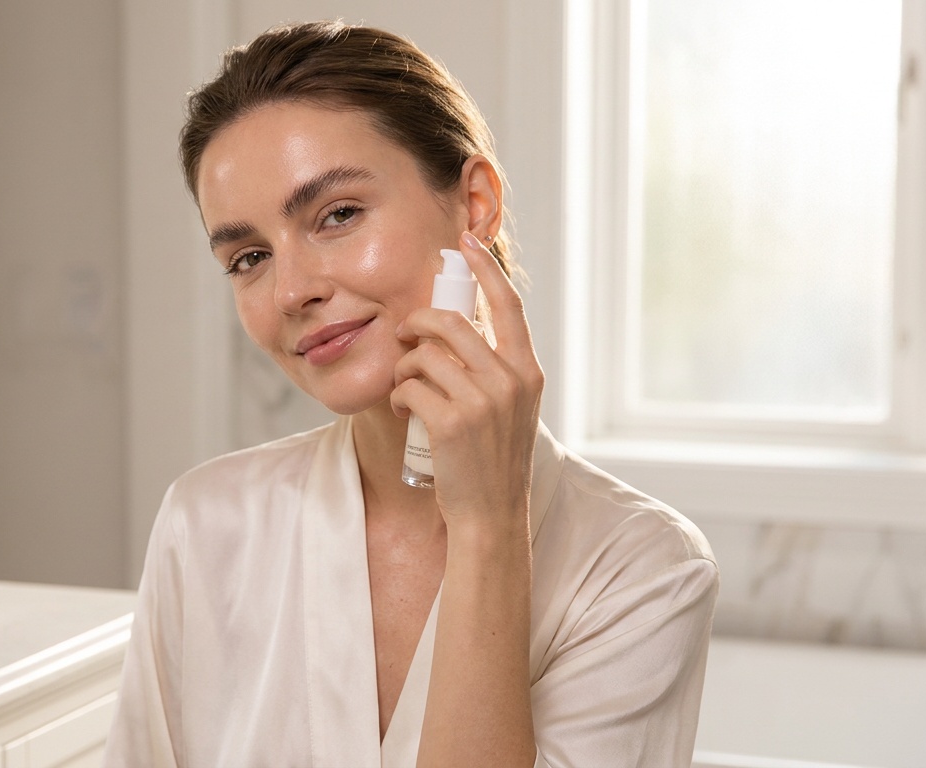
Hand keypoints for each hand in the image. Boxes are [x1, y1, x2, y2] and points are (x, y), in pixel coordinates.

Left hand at [390, 231, 544, 532]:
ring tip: (406, 388)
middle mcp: (510, 381)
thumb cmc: (491, 460)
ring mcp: (482, 402)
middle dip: (416, 323)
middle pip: (450, 322)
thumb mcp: (509, 408)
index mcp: (528, 371)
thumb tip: (453, 328)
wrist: (491, 515)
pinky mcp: (451, 422)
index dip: (486, 267)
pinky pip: (408, 386)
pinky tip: (405, 412)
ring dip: (404, 367)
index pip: (507, 304)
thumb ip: (494, 369)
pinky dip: (397, 396)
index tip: (465, 241)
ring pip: (422, 354)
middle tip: (404, 337)